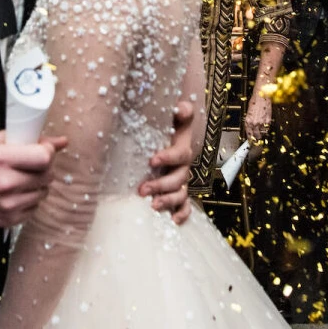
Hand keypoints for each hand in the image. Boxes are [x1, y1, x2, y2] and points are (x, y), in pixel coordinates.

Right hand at [0, 131, 66, 229]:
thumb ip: (30, 139)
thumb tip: (61, 142)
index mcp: (0, 158)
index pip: (44, 157)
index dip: (49, 152)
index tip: (44, 150)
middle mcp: (5, 182)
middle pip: (47, 175)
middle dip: (44, 168)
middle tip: (32, 165)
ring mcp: (8, 204)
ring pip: (44, 192)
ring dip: (38, 185)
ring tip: (21, 179)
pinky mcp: (10, 219)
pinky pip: (35, 207)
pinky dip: (30, 199)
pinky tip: (16, 193)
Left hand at [140, 99, 196, 224]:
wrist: (163, 136)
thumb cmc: (163, 126)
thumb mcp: (168, 116)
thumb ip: (179, 111)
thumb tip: (182, 107)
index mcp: (181, 147)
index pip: (181, 154)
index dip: (169, 157)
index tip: (152, 160)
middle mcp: (183, 166)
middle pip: (179, 178)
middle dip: (161, 185)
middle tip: (142, 190)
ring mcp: (180, 181)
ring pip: (180, 194)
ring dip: (168, 201)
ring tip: (153, 205)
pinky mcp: (177, 193)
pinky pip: (185, 206)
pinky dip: (182, 214)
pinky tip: (174, 221)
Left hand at [243, 91, 271, 141]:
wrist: (261, 95)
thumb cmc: (254, 101)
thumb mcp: (248, 112)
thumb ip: (249, 121)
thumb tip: (250, 127)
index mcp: (248, 121)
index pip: (249, 134)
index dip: (250, 139)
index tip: (251, 142)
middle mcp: (254, 123)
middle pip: (256, 136)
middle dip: (256, 138)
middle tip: (257, 138)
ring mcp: (261, 122)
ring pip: (262, 133)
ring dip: (262, 134)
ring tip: (261, 132)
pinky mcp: (268, 120)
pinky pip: (267, 128)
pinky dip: (266, 128)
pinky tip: (265, 126)